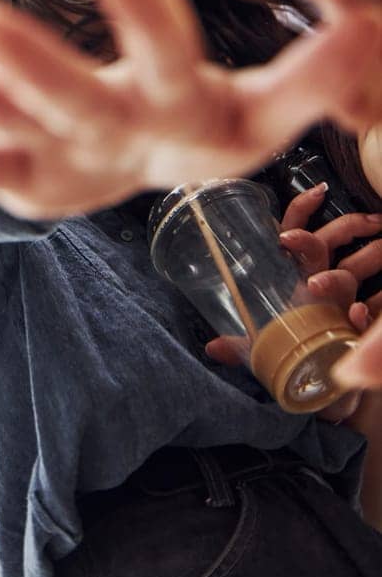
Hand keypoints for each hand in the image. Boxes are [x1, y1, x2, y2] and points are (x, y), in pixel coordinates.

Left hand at [0, 0, 381, 218]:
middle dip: (38, 70)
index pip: (183, 70)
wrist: (167, 167)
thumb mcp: (270, 98)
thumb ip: (319, 70)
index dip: (156, 26)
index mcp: (198, 118)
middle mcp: (132, 146)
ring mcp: (78, 170)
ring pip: (24, 144)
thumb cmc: (216, 111)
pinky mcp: (34, 186)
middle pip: (85, 110)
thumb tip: (373, 29)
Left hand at [206, 184, 381, 419]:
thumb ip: (241, 346)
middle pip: (329, 242)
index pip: (299, 230)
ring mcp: (342, 300)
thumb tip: (211, 348)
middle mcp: (321, 279)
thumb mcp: (262, 346)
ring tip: (336, 276)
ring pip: (352, 271)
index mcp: (296, 272)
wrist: (320, 384)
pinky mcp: (355, 325)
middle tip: (318, 235)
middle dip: (336, 230)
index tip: (316, 192)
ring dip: (352, 268)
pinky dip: (362, 316)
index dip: (304, 208)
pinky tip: (359, 314)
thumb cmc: (291, 350)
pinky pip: (365, 314)